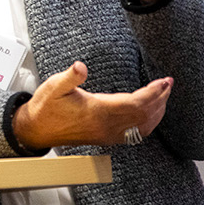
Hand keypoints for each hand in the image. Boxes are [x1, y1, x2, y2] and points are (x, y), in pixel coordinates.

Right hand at [13, 61, 170, 149]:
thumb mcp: (54, 86)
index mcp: (97, 112)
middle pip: (144, 115)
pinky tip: (151, 114)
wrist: (36, 130)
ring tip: (163, 96)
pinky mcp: (106, 137)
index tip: (163, 81)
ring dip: (157, 111)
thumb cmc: (46, 107)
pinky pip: (135, 134)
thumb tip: (80, 67)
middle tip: (168, 84)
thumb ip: (70, 77)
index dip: (153, 92)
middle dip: (160, 99)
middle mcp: (106, 126)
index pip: (136, 104)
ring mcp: (108, 134)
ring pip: (143, 127)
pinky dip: (148, 123)